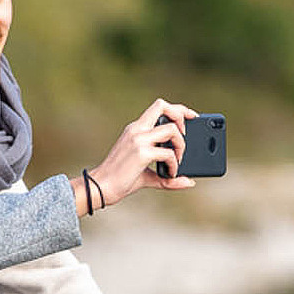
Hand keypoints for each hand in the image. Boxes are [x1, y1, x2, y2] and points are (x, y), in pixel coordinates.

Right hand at [79, 99, 199, 212]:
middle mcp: (136, 130)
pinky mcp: (142, 152)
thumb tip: (189, 182)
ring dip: (181, 145)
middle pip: (163, 106)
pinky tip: (170, 173)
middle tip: (186, 135)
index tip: (191, 116)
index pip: (158, 107)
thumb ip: (168, 177)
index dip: (178, 108)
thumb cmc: (121, 180)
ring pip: (171, 129)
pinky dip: (174, 164)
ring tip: (178, 160)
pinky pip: (168, 153)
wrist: (101, 187)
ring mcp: (138, 139)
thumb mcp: (148, 175)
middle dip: (182, 115)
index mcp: (136, 129)